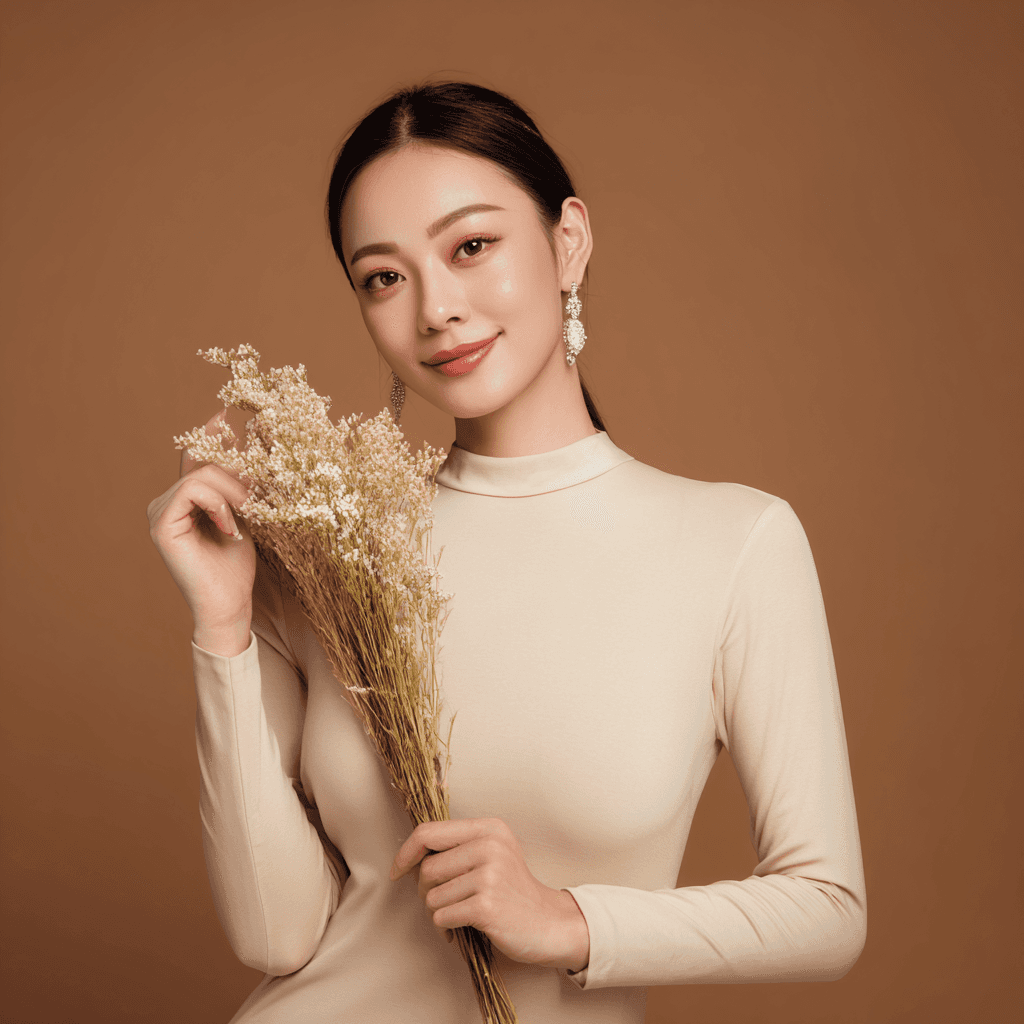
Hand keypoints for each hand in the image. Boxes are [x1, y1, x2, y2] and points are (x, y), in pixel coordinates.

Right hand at [146, 410, 255, 653]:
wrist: (230, 604)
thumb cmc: (238, 566)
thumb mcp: (245, 515)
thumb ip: (238, 483)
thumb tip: (247, 437)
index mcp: (183, 500)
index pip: (195, 459)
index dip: (209, 435)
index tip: (225, 414)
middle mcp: (165, 502)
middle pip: (203, 465)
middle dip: (237, 476)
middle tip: (260, 500)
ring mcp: (158, 512)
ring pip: (201, 475)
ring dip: (233, 492)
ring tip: (248, 518)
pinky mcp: (160, 524)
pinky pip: (192, 490)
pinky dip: (218, 503)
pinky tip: (230, 527)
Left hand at [390, 817, 589, 971]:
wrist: (548, 922)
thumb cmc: (512, 891)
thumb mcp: (492, 854)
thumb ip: (457, 847)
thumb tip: (408, 858)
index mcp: (488, 828)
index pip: (429, 831)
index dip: (406, 852)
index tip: (398, 870)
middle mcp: (490, 845)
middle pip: (427, 868)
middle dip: (426, 891)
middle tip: (446, 901)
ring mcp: (490, 874)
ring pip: (431, 896)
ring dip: (438, 912)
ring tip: (460, 913)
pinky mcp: (486, 904)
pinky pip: (442, 916)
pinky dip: (446, 927)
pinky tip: (464, 927)